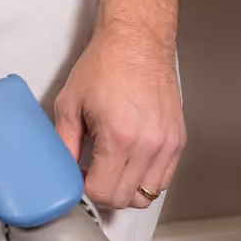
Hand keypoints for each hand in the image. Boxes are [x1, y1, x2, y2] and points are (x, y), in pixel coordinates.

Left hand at [52, 24, 184, 210]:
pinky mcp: (178, 140)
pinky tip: (130, 161)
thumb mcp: (70, 104)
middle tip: (92, 172)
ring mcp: (167, 144)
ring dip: (127, 189)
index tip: (80, 177)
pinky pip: (164, 179)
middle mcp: (148, 145)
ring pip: (148, 194)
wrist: (137, 42)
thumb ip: (64, 144)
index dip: (86, 189)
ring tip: (112, 167)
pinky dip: (146, 179)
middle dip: (104, 192)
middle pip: (125, 198)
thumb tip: (62, 171)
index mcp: (120, 137)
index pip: (103, 192)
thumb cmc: (106, 65)